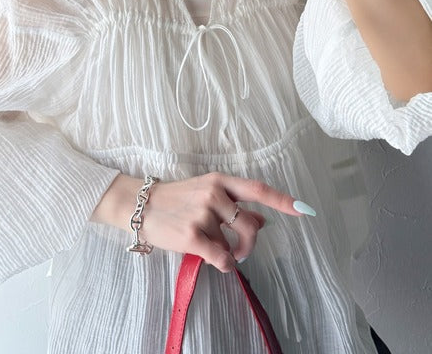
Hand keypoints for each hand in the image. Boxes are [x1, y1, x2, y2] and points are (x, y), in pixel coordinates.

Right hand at [141, 171, 312, 272]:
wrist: (141, 206)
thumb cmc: (176, 199)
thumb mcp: (206, 193)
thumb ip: (235, 205)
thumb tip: (264, 219)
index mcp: (219, 181)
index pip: (257, 189)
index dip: (282, 201)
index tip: (304, 210)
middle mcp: (213, 194)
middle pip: (251, 225)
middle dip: (251, 243)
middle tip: (242, 251)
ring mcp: (202, 214)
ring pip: (233, 244)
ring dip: (231, 253)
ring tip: (217, 250)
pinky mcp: (191, 235)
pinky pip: (222, 258)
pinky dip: (225, 264)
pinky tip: (217, 261)